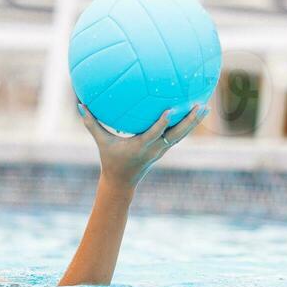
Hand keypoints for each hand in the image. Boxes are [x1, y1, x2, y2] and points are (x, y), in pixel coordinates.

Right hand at [76, 104, 204, 190]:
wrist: (122, 182)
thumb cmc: (110, 159)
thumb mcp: (101, 142)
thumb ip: (92, 124)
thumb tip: (80, 104)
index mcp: (141, 146)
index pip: (154, 134)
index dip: (162, 123)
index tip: (171, 110)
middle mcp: (155, 148)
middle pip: (176, 134)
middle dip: (189, 121)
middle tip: (201, 106)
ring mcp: (162, 149)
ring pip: (181, 135)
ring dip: (194, 122)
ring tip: (206, 107)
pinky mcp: (164, 148)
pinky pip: (178, 135)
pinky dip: (188, 125)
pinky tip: (195, 113)